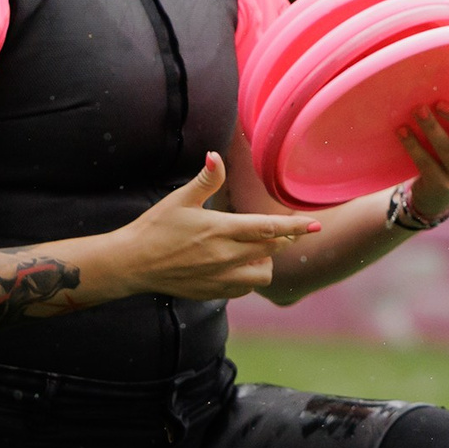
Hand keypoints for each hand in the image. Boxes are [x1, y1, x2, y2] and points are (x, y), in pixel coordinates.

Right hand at [109, 154, 320, 299]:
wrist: (131, 263)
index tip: (316, 225)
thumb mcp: (179, 200)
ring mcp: (218, 277)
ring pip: (262, 274)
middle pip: (271, 249)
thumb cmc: (155, 228)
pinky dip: (250, 278)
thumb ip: (205, 179)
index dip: (295, 227)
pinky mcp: (211, 292)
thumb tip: (216, 156)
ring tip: (256, 249)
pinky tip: (240, 265)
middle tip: (282, 230)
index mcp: (220, 230)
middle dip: (283, 239)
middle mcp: (224, 256)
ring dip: (266, 261)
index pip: (268, 229)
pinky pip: (244, 289)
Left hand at [398, 102, 448, 220]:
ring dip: (427, 131)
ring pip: (443, 152)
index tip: (443, 104)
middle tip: (422, 106)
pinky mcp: (440, 185)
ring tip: (413, 113)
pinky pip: (425, 164)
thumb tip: (436, 88)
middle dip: (442, 123)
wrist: (438, 195)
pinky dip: (413, 146)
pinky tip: (402, 132)